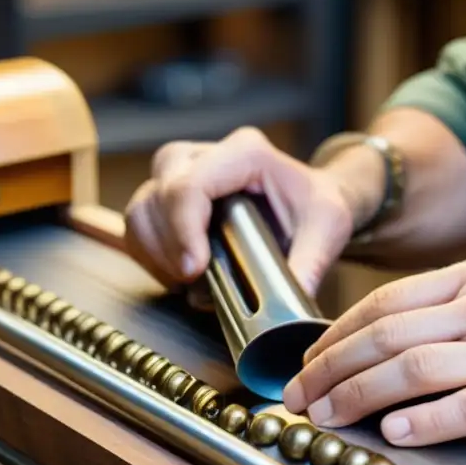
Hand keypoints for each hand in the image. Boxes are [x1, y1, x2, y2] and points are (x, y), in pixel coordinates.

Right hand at [121, 127, 359, 296]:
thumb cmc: (314, 206)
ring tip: (187, 281)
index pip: (191, 184)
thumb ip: (309, 267)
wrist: (307, 200)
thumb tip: (289, 311)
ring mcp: (181, 172)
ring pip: (140, 209)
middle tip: (194, 282)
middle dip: (169, 247)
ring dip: (155, 254)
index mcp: (245, 153)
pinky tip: (178, 274)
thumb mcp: (327, 230)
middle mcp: (205, 154)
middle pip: (158, 195)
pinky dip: (150, 255)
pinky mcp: (166, 194)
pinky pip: (138, 223)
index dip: (183, 229)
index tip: (194, 270)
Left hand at [282, 259, 465, 455]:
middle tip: (300, 399)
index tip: (307, 364)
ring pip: (418, 369)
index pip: (384, 304)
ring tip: (330, 418)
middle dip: (331, 370)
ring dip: (361, 395)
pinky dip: (426, 422)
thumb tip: (372, 344)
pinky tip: (395, 434)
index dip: (335, 336)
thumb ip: (444, 314)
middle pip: (388, 337)